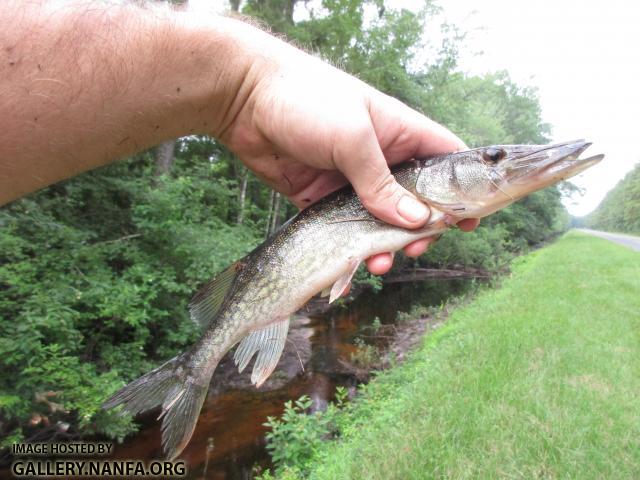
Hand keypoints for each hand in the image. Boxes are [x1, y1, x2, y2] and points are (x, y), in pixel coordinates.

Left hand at [219, 46, 478, 274]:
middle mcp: (380, 158)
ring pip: (381, 220)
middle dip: (419, 229)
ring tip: (382, 264)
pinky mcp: (322, 199)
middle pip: (415, 201)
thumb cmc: (307, 101)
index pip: (445, 162)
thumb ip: (382, 182)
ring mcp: (351, 180)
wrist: (244, 98)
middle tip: (415, 248)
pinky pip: (345, 230)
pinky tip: (355, 268)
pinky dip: (353, 250)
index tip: (469, 222)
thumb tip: (416, 221)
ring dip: (386, 245)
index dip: (460, 192)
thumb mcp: (353, 139)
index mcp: (400, 134)